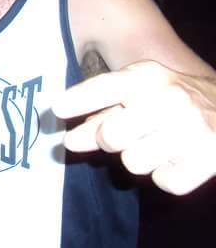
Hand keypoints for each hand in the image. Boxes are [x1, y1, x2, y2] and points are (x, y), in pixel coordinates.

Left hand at [52, 61, 215, 194]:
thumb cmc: (169, 98)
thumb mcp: (136, 92)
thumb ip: (100, 112)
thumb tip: (69, 141)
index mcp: (147, 77)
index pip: (105, 87)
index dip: (79, 99)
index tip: (57, 108)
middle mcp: (169, 99)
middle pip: (111, 135)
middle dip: (109, 139)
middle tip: (122, 133)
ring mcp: (191, 129)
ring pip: (133, 162)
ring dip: (138, 157)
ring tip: (154, 142)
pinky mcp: (208, 159)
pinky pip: (163, 181)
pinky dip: (164, 174)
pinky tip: (173, 156)